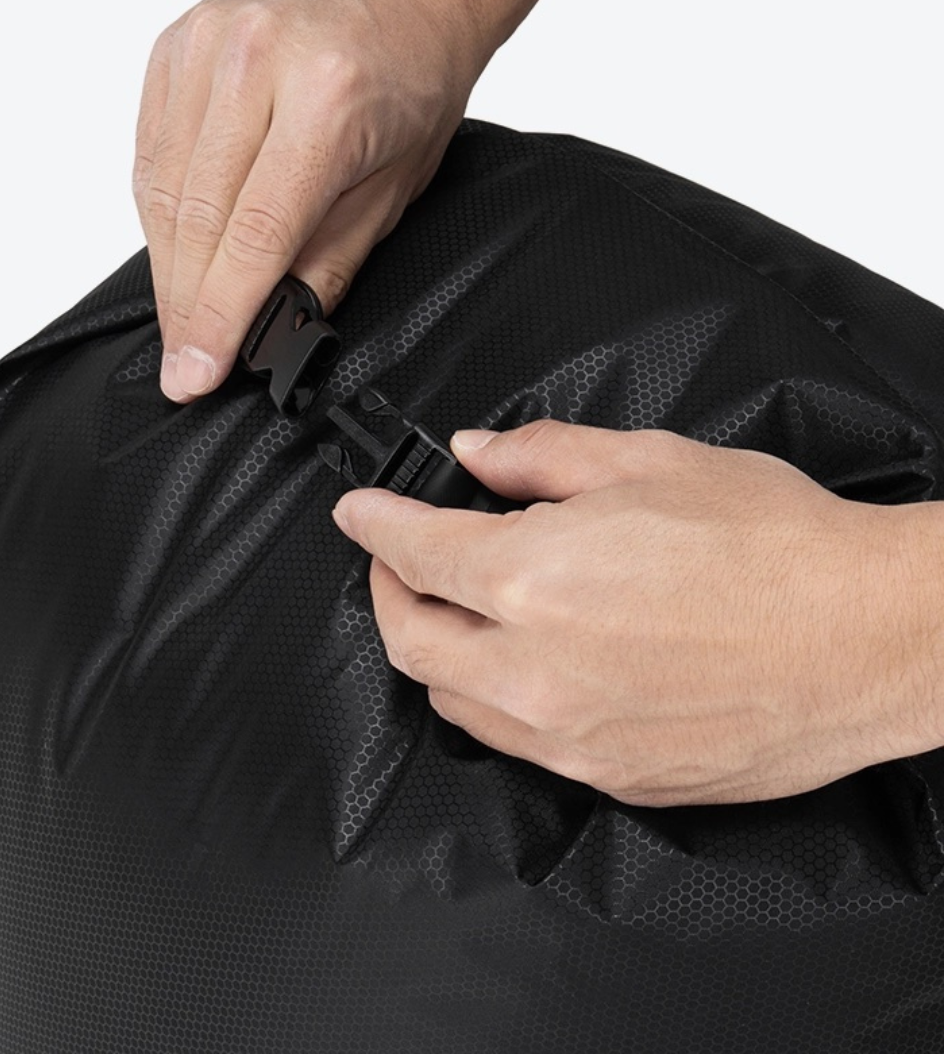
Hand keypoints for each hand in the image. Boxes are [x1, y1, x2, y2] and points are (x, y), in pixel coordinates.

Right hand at [133, 0, 502, 402]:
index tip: (197, 372)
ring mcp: (205, 45)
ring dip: (168, 269)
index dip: (221, 316)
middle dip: (187, 308)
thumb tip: (273, 326)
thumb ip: (330, 261)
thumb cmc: (410, 85)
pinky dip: (157, 215)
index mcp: (326, 100)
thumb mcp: (393, 190)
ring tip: (182, 322)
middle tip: (184, 365)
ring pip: (160, 189)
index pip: (254, 236)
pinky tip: (175, 255)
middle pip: (196, 218)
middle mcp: (255, 61)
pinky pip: (149, 152)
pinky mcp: (174, 45)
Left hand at [330, 420, 943, 806]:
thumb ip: (542, 459)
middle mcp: (533, 671)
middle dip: (390, 592)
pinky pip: (517, 742)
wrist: (870, 638)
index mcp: (531, 580)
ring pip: (454, 702)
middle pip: (412, 640)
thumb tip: (476, 453)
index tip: (359, 514)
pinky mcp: (608, 777)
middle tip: (400, 560)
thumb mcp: (649, 463)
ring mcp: (568, 738)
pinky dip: (492, 698)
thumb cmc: (773, 544)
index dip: (375, 525)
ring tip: (453, 612)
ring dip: (435, 651)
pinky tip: (519, 667)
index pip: (414, 553)